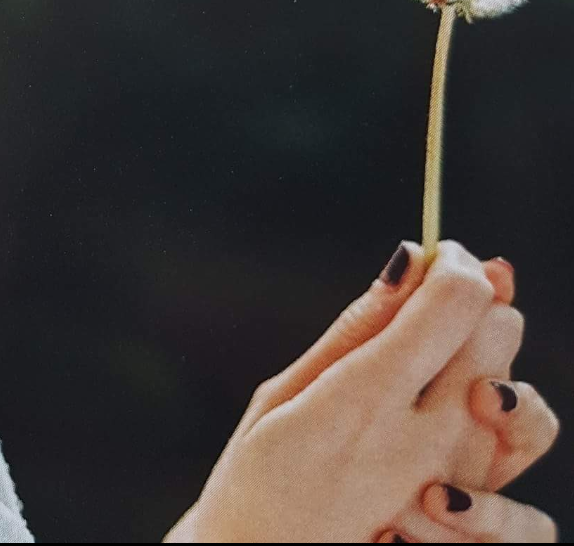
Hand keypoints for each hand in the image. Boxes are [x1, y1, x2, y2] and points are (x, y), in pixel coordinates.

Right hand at [161, 240, 552, 543]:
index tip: (431, 256)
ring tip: (440, 363)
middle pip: (499, 334)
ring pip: (521, 392)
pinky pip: (518, 456)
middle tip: (432, 298)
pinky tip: (461, 412)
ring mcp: (456, 487)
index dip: (453, 263)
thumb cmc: (255, 482)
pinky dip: (503, 421)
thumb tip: (408, 261)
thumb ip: (356, 329)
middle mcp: (423, 443)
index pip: (456, 301)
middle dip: (476, 299)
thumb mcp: (282, 394)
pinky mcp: (471, 523)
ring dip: (490, 359)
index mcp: (364, 399)